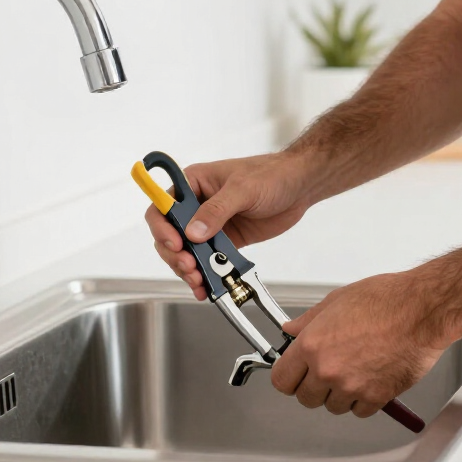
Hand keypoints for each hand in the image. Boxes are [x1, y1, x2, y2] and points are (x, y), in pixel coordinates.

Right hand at [145, 152, 315, 298]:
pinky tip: (206, 287)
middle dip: (175, 255)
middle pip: (169, 235)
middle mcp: (196, 205)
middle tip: (190, 267)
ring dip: (188, 269)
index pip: (162, 206)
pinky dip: (205, 275)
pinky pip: (208, 260)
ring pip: (186, 252)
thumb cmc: (272, 175)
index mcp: (193, 183)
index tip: (175, 244)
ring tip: (198, 281)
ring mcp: (210, 225)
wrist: (300, 187)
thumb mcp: (243, 189)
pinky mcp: (225, 241)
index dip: (162, 228)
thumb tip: (193, 232)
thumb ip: (217, 211)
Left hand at [271, 272, 452, 417]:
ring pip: (333, 407)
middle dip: (314, 387)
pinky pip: (360, 411)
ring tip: (356, 370)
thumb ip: (309, 321)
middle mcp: (328, 369)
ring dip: (340, 394)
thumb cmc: (387, 300)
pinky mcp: (376, 396)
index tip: (296, 374)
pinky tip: (371, 378)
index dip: (289, 377)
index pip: (281, 380)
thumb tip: (292, 330)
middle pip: (306, 399)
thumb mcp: (338, 300)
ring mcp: (352, 386)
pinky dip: (364, 400)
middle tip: (329, 372)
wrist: (422, 310)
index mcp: (312, 345)